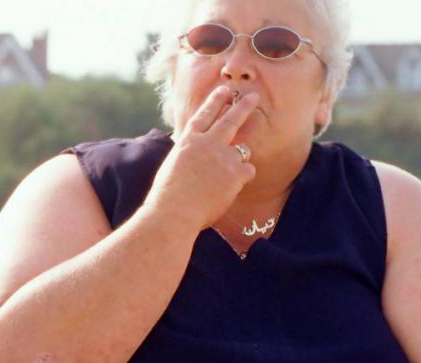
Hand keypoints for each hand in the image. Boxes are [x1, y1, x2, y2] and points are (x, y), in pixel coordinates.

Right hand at [146, 86, 260, 231]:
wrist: (173, 213)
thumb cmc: (167, 197)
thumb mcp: (171, 167)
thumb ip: (186, 156)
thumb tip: (191, 152)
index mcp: (188, 141)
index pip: (204, 115)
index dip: (215, 101)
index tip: (224, 90)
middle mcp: (207, 144)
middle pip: (230, 120)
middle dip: (243, 106)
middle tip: (253, 97)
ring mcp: (223, 157)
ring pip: (243, 149)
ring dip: (239, 158)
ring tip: (229, 172)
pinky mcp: (235, 174)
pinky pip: (248, 170)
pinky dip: (242, 178)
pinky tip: (231, 188)